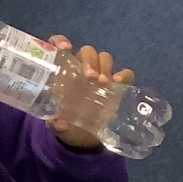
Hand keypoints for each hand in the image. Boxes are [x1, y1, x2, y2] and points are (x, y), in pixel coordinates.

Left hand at [44, 36, 132, 151]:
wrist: (87, 139)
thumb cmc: (69, 126)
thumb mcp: (59, 127)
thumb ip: (56, 125)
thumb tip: (57, 123)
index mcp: (62, 73)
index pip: (59, 48)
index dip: (60, 42)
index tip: (65, 47)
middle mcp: (81, 70)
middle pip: (87, 52)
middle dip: (89, 60)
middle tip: (89, 76)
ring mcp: (101, 77)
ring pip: (104, 58)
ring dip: (104, 66)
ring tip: (103, 82)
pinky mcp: (117, 87)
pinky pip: (125, 73)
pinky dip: (124, 74)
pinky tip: (119, 82)